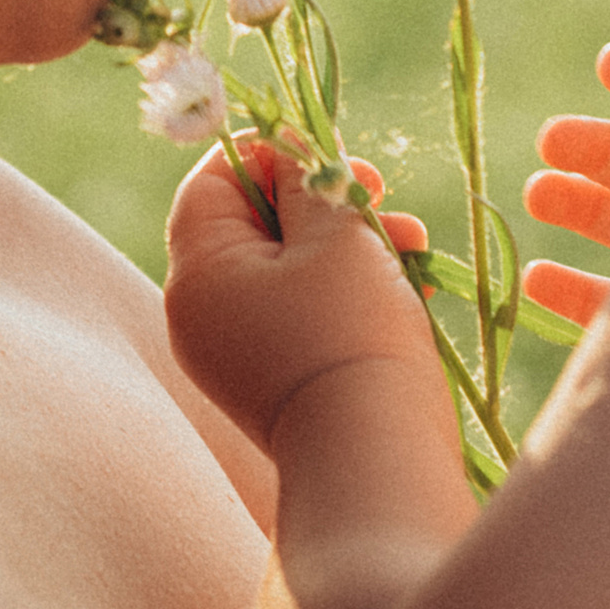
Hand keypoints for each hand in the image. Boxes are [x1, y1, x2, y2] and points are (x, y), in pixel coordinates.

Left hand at [164, 142, 436, 450]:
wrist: (375, 456)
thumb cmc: (351, 330)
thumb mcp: (334, 233)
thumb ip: (308, 180)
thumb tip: (291, 153)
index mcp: (197, 271)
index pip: (215, 180)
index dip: (271, 152)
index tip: (328, 152)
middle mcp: (200, 312)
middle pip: (254, 222)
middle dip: (324, 201)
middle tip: (378, 190)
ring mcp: (233, 352)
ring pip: (288, 266)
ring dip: (349, 243)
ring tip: (412, 241)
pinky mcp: (272, 379)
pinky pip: (301, 310)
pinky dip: (347, 288)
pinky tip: (407, 281)